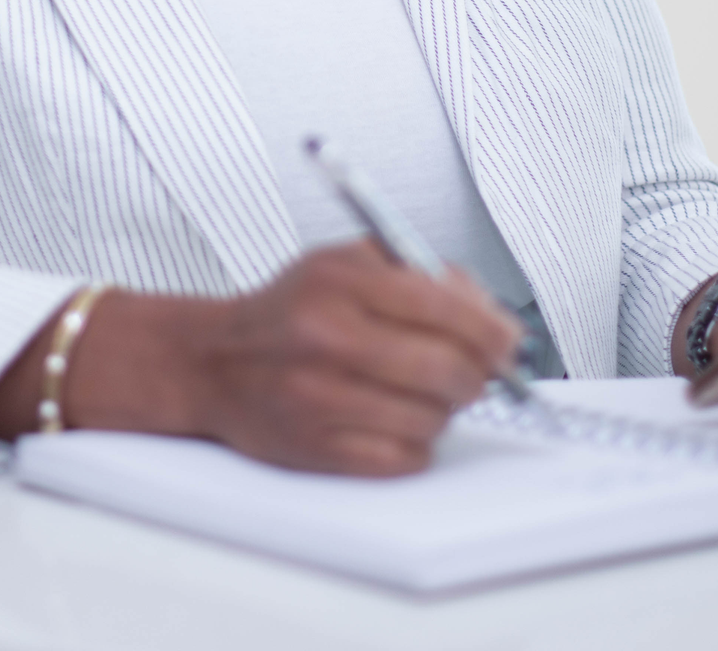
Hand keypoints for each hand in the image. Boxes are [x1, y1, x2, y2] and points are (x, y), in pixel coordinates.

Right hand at [0, 240, 520, 475]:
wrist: (211, 362)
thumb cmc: (289, 311)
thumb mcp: (345, 261)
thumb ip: (419, 272)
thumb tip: (490, 315)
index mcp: (338, 282)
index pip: (446, 309)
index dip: (492, 331)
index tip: (506, 342)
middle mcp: (327, 338)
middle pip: (448, 370)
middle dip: (475, 375)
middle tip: (473, 372)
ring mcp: (320, 398)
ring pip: (432, 418)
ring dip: (440, 409)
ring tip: (415, 391)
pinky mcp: (318, 449)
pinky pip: (404, 457)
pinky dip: (412, 443)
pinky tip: (391, 419)